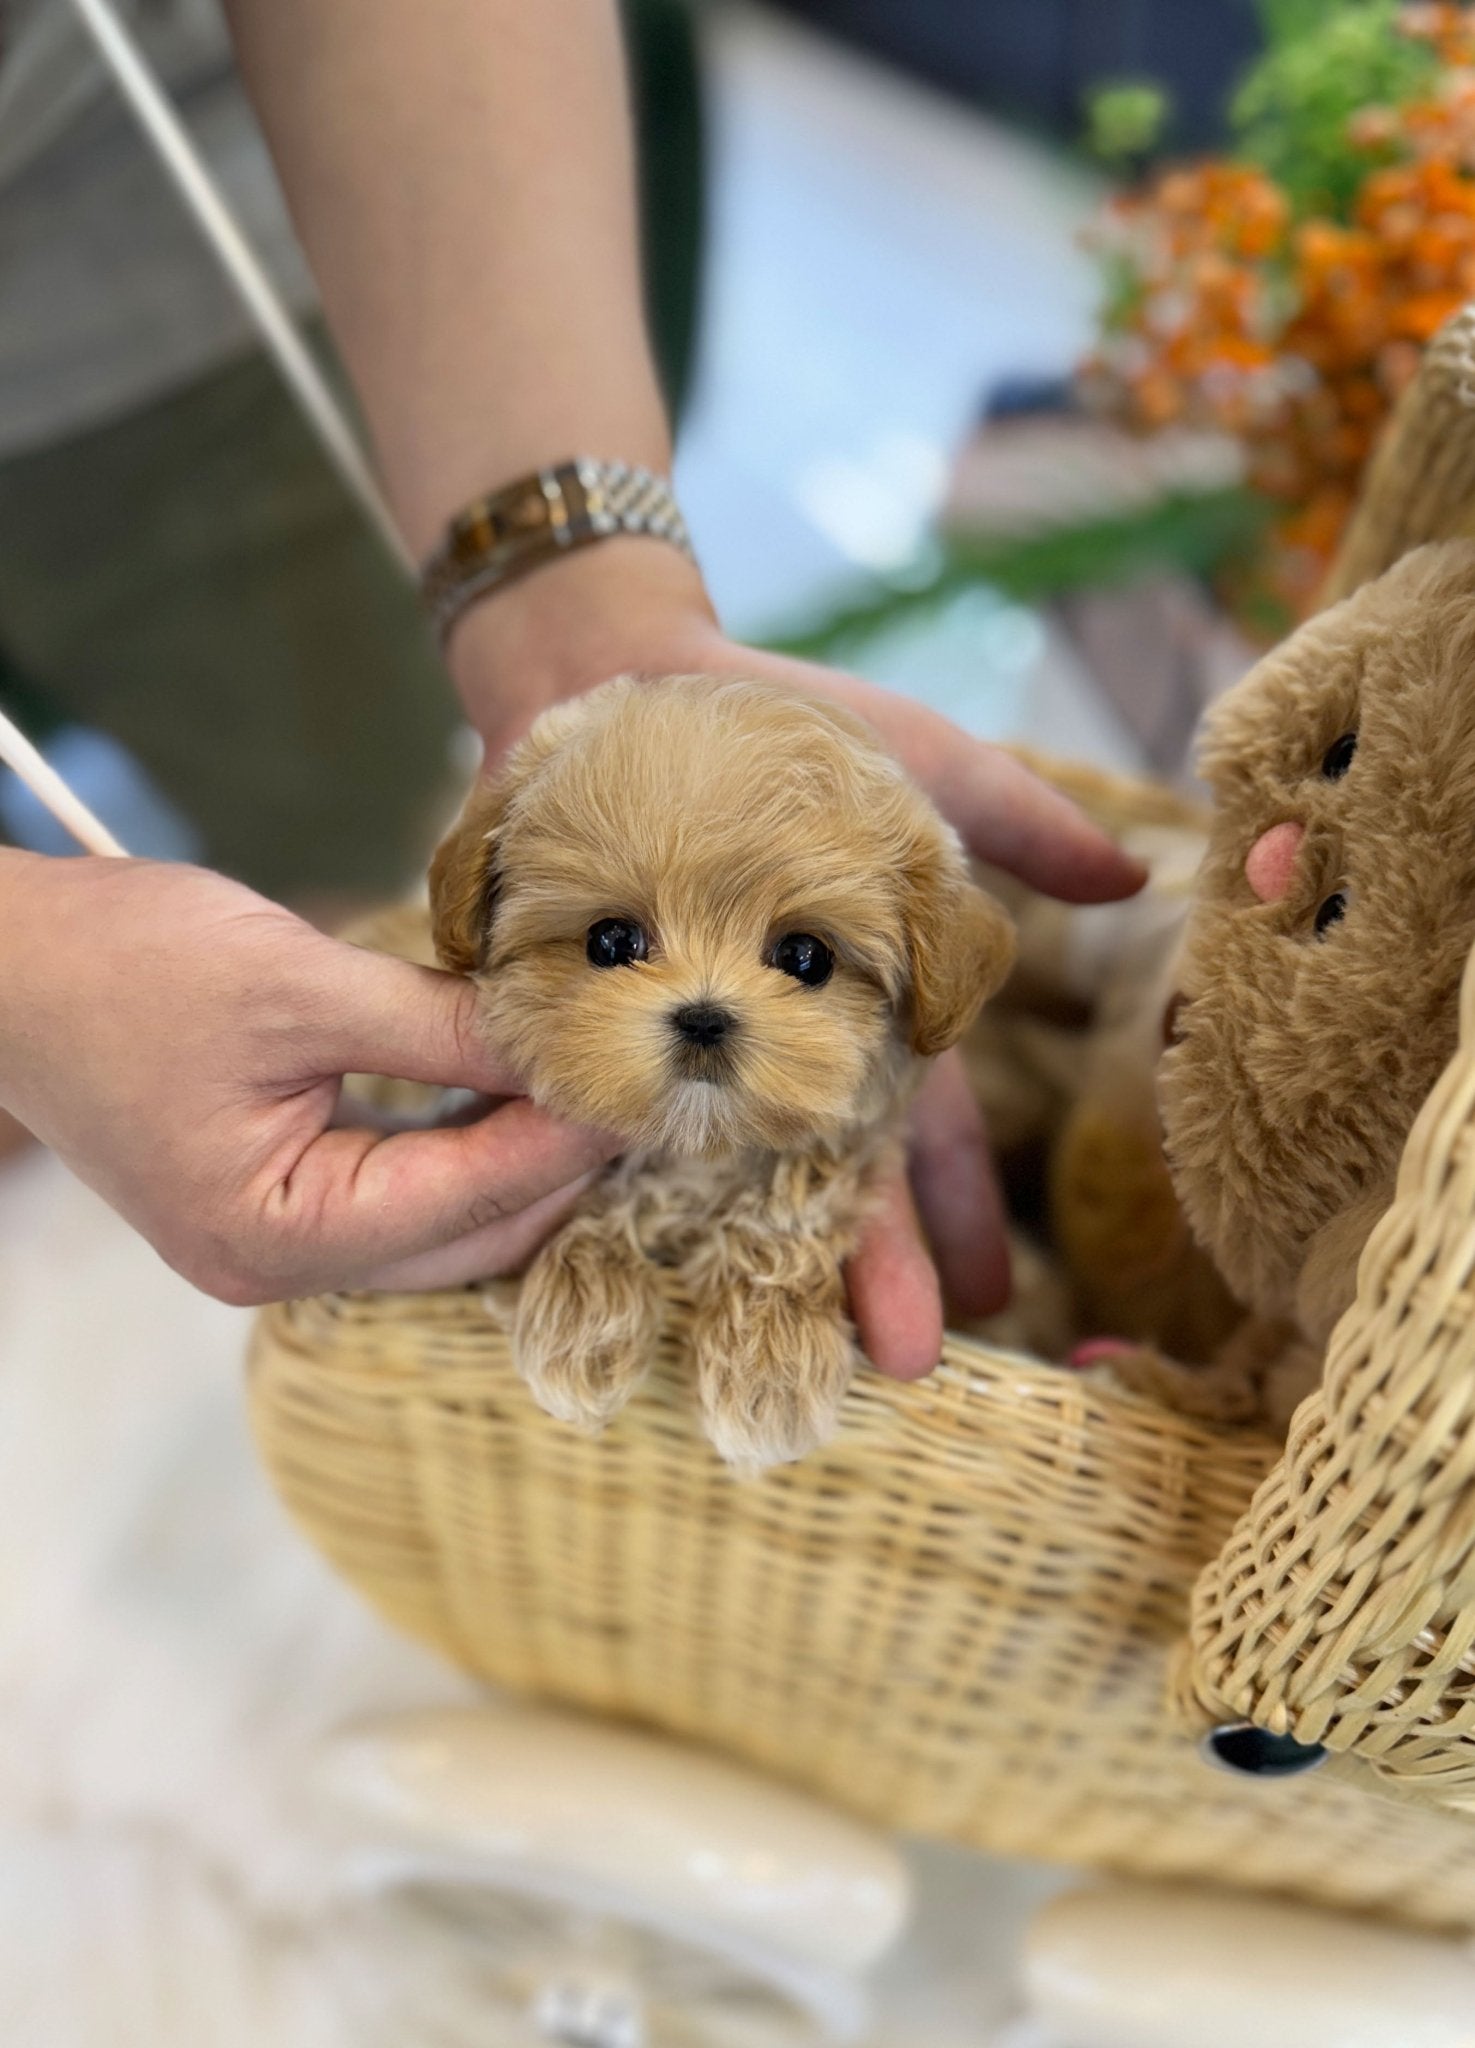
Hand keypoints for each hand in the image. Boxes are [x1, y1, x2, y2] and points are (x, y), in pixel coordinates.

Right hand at [0, 853, 618, 1302]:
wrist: (5, 966)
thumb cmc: (127, 967)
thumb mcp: (302, 984)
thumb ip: (440, 1025)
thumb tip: (558, 1038)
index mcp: (278, 1235)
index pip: (470, 1196)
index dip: (567, 1136)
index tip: (644, 1080)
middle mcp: (276, 1269)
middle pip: (467, 1238)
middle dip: (556, 1167)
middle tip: (639, 1089)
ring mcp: (269, 1248)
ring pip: (439, 1229)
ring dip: (515, 1165)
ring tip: (593, 1088)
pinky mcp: (268, 1208)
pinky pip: (395, 1201)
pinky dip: (457, 1153)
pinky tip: (509, 1094)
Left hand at [447, 542, 1146, 1375]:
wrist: (629, 676)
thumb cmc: (791, 726)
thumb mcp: (921, 764)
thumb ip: (1020, 822)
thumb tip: (1135, 874)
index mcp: (857, 1012)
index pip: (915, 1130)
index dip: (950, 1210)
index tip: (985, 1295)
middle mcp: (772, 1047)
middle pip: (825, 1174)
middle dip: (868, 1263)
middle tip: (902, 1357)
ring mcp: (682, 1043)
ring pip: (724, 1170)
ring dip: (754, 1252)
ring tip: (781, 1337)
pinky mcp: (591, 1023)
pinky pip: (603, 1117)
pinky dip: (609, 1190)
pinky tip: (620, 1268)